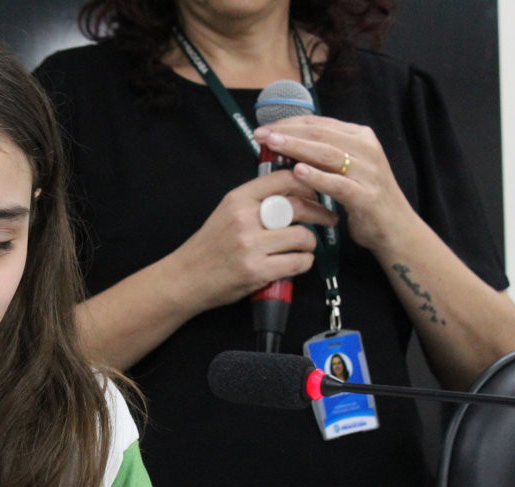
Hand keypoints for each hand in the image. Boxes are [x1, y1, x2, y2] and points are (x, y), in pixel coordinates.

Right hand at [172, 168, 338, 311]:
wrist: (185, 278)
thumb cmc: (210, 247)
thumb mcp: (227, 212)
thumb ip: (256, 200)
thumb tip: (294, 190)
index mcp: (238, 199)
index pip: (284, 179)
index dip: (308, 183)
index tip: (317, 192)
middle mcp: (244, 219)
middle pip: (300, 206)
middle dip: (321, 213)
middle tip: (328, 219)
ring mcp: (251, 246)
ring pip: (303, 237)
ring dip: (310, 244)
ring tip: (303, 248)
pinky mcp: (257, 271)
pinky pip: (298, 262)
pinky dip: (303, 263)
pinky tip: (295, 263)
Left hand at [254, 116, 414, 254]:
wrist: (395, 227)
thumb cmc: (363, 197)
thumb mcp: (346, 169)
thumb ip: (324, 154)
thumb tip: (286, 145)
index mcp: (360, 137)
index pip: (320, 123)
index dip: (290, 123)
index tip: (265, 128)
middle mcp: (366, 149)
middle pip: (321, 134)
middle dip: (287, 132)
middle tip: (260, 134)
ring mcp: (368, 171)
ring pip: (327, 154)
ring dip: (296, 147)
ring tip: (272, 145)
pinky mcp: (366, 196)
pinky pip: (338, 184)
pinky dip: (317, 176)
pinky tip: (297, 171)